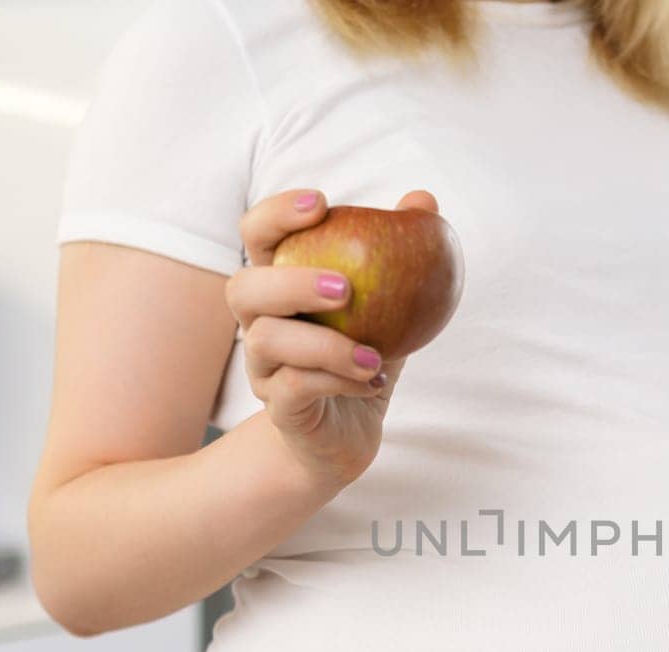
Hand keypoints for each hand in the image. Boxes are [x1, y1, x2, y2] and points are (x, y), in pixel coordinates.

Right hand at [230, 187, 437, 487]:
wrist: (348, 435)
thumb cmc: (361, 359)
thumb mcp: (392, 308)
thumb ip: (405, 257)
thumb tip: (425, 200)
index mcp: (279, 286)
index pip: (257, 236)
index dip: (277, 214)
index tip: (322, 202)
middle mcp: (259, 323)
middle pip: (243, 288)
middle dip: (290, 281)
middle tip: (345, 286)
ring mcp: (263, 369)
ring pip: (265, 341)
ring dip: (324, 343)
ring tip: (374, 353)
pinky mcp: (279, 408)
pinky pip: (296, 388)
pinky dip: (338, 380)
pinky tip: (373, 379)